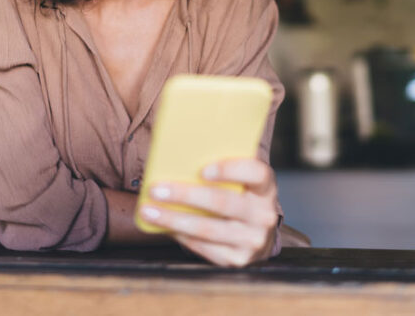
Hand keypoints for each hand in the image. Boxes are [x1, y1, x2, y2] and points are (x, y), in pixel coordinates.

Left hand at [138, 158, 278, 266]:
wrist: (256, 233)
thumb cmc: (238, 195)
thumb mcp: (239, 179)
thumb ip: (219, 164)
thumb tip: (179, 153)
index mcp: (266, 187)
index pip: (255, 173)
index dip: (229, 170)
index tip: (202, 169)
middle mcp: (264, 215)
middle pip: (222, 202)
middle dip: (185, 195)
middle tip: (156, 189)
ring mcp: (253, 240)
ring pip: (207, 229)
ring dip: (173, 219)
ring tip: (148, 211)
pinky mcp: (238, 259)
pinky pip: (204, 247)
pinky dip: (180, 235)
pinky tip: (162, 226)